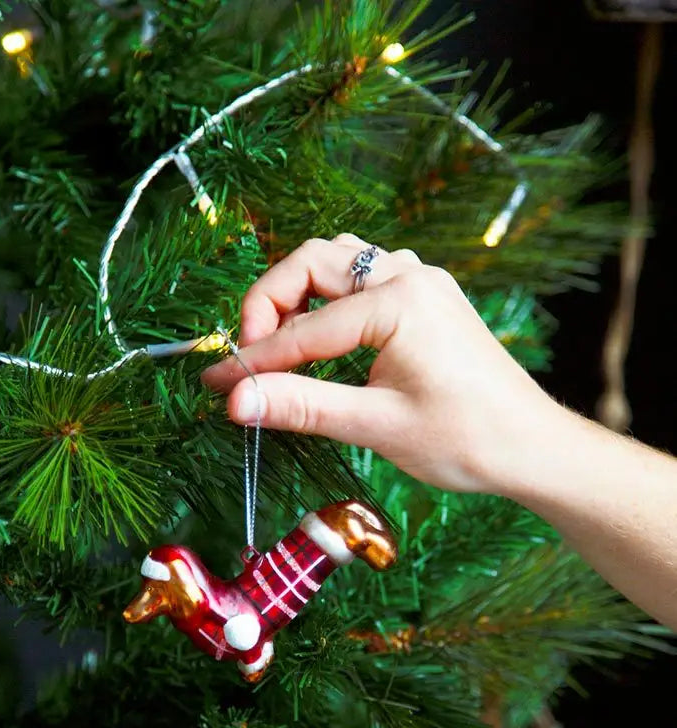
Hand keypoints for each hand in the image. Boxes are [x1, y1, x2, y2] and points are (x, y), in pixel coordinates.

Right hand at [201, 234, 564, 493]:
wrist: (531, 447)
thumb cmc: (466, 440)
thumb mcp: (376, 426)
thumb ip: (302, 407)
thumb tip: (235, 401)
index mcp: (399, 302)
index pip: (303, 328)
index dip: (253, 360)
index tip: (215, 384)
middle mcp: (409, 276)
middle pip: (311, 263)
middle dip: (269, 305)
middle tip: (252, 359)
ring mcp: (421, 282)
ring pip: (336, 262)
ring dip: (298, 295)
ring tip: (280, 348)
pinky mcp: (426, 298)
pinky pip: (363, 278)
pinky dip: (329, 300)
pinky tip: (321, 340)